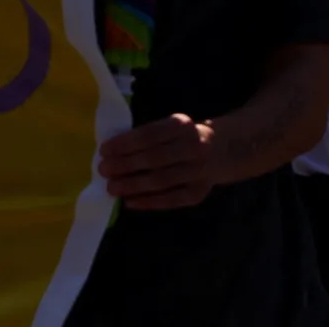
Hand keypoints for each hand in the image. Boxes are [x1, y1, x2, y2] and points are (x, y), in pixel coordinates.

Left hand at [100, 113, 224, 210]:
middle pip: (154, 158)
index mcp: (182, 125)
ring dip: (133, 185)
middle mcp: (193, 147)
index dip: (125, 144)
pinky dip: (149, 202)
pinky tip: (130, 202)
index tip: (104, 150)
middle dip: (125, 165)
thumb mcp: (173, 126)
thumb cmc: (187, 136)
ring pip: (160, 181)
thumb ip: (150, 136)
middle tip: (103, 170)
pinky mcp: (199, 192)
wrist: (225, 148)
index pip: (149, 135)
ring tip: (112, 187)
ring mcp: (198, 171)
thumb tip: (115, 151)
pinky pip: (171, 199)